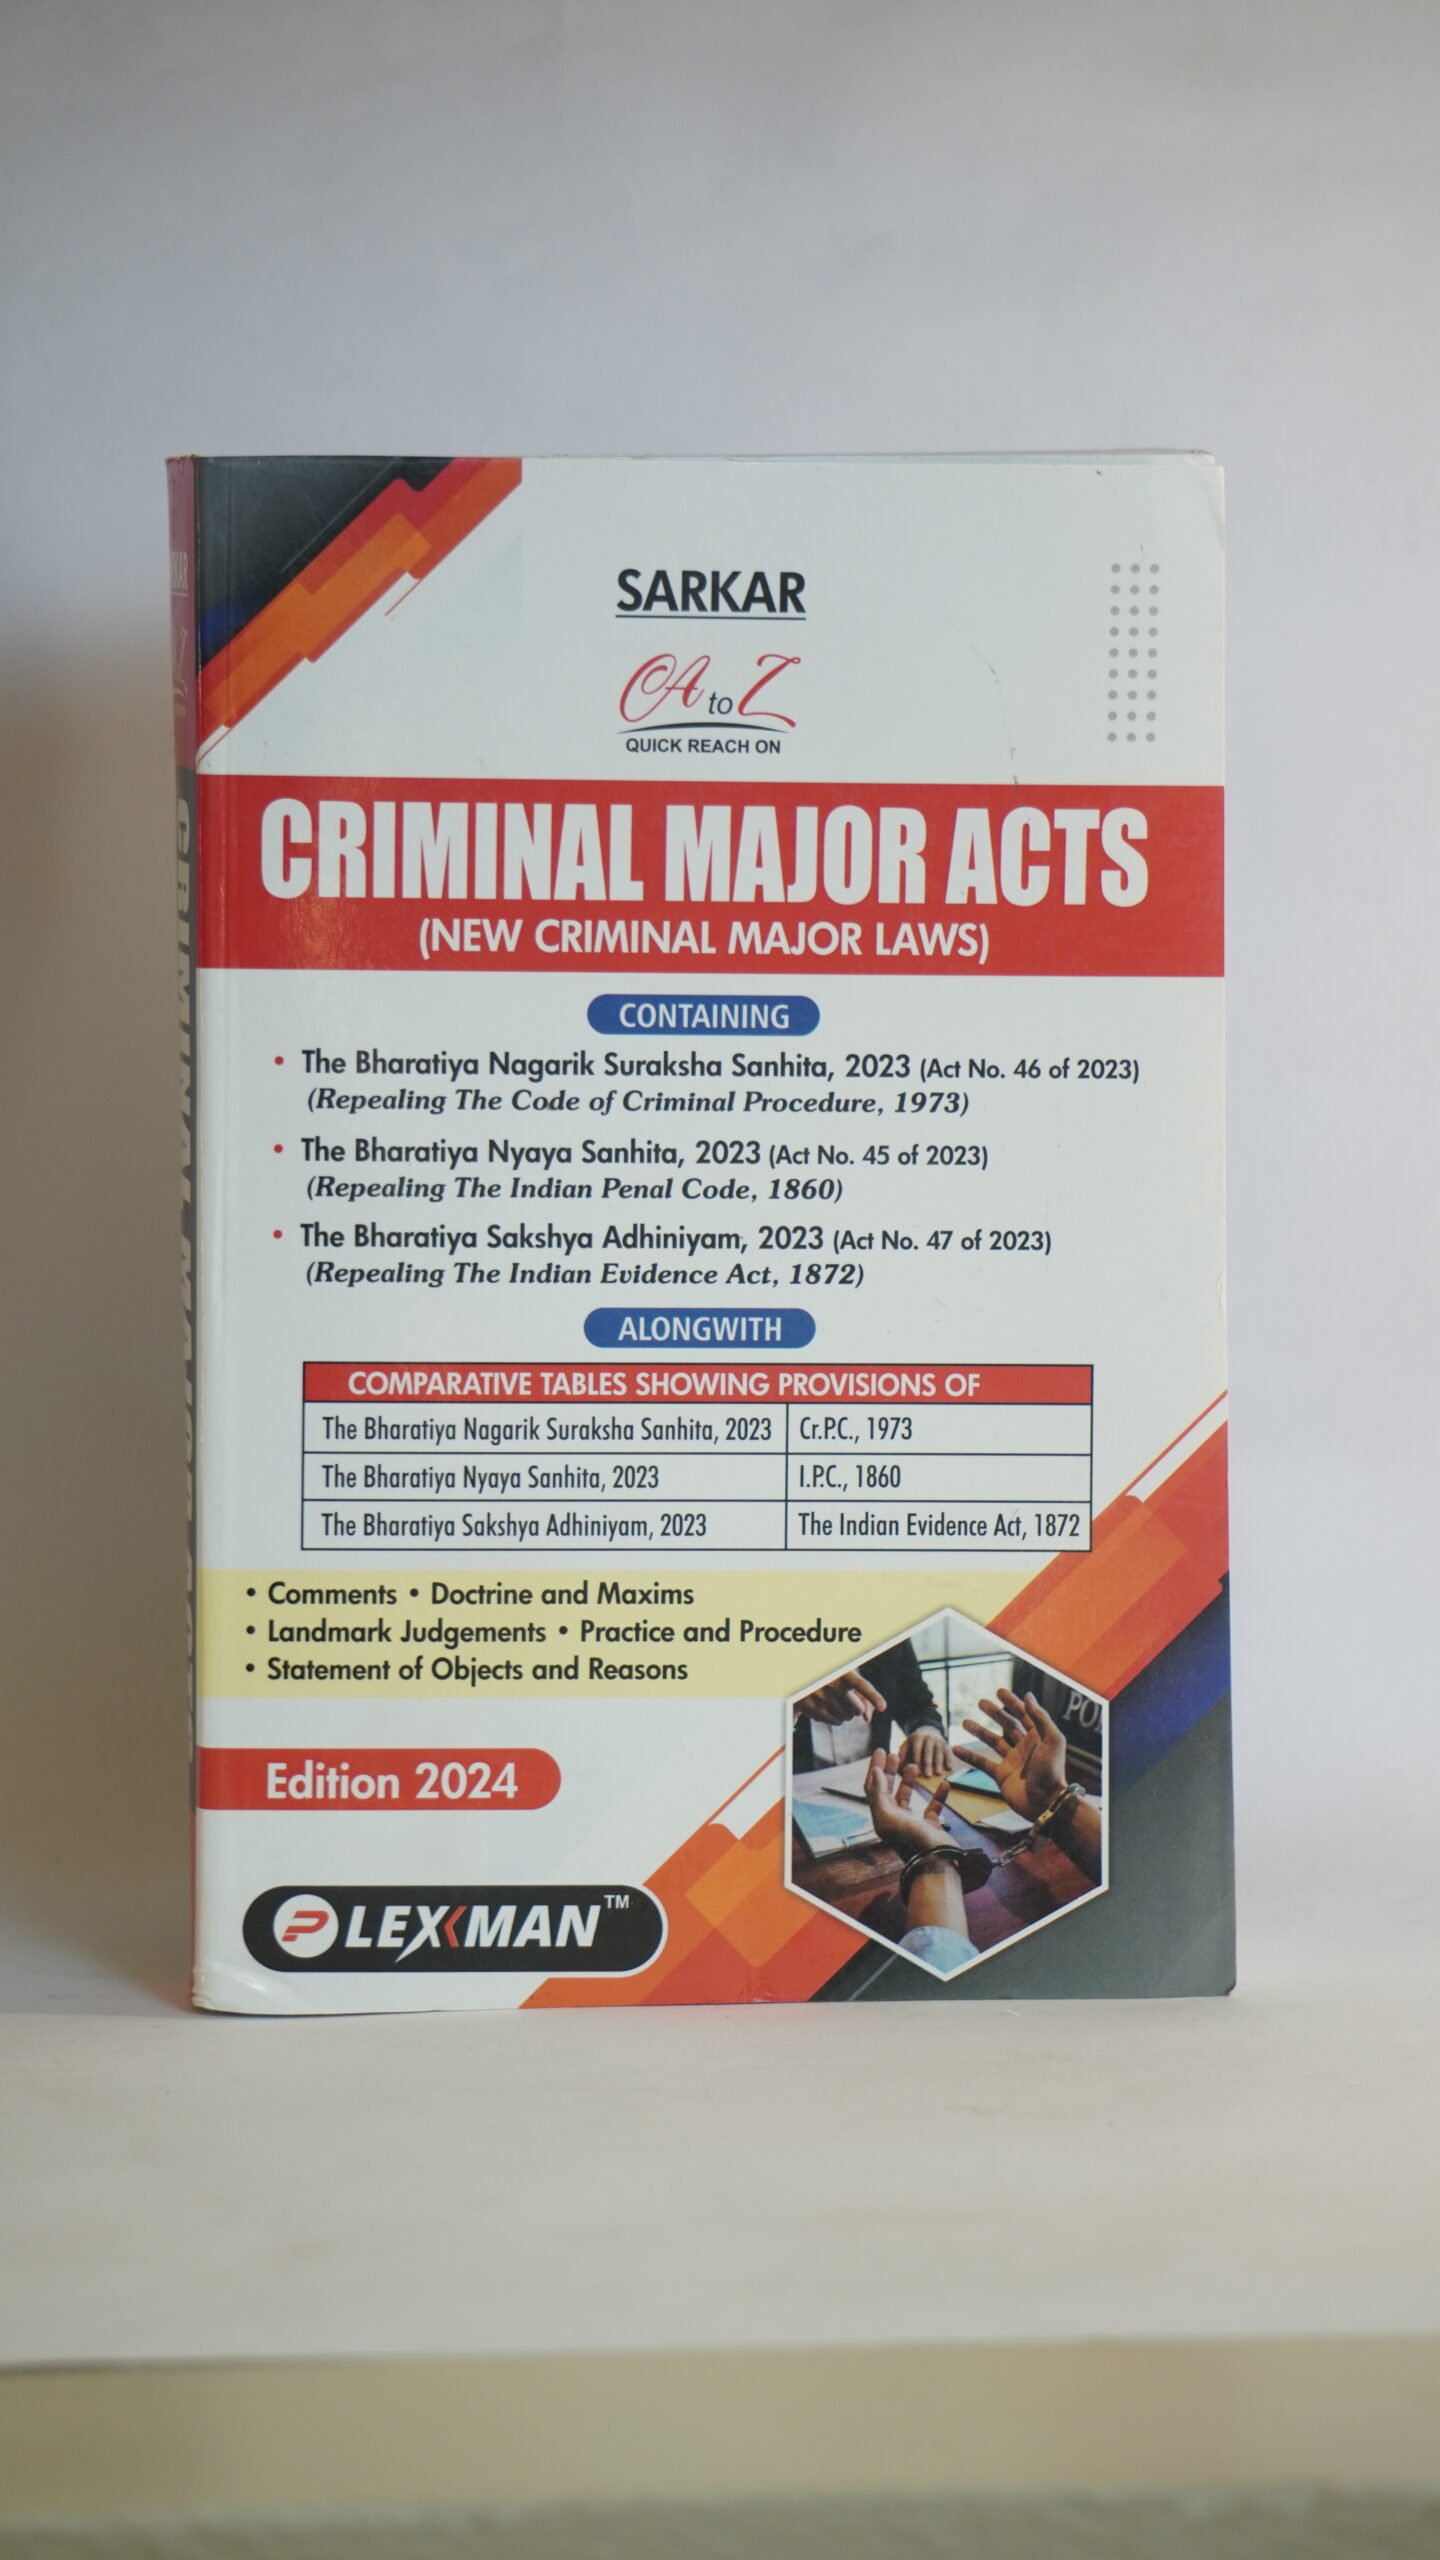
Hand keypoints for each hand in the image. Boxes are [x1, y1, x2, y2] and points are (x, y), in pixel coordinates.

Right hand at [792, 1667, 887, 1728]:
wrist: (802, 1679)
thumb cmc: (832, 1679)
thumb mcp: (847, 1680)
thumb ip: (863, 1696)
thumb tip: (868, 1719)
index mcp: (842, 1672)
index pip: (862, 1685)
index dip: (873, 1696)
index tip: (883, 1707)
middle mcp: (831, 1684)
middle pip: (858, 1709)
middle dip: (855, 1707)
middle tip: (845, 1698)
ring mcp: (821, 1698)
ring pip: (847, 1717)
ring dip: (845, 1712)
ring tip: (833, 1699)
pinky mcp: (812, 1709)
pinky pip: (836, 1722)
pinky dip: (835, 1717)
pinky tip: (826, 1706)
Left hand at [864, 1750, 954, 1858]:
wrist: (937, 1864)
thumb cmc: (912, 1841)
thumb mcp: (889, 1817)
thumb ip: (879, 1795)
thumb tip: (876, 1772)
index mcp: (882, 1817)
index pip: (873, 1788)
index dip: (875, 1769)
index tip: (880, 1750)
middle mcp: (895, 1820)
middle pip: (888, 1790)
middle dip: (890, 1771)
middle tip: (895, 1753)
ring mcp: (912, 1824)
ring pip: (907, 1798)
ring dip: (909, 1781)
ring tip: (914, 1766)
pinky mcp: (930, 1828)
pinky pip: (933, 1808)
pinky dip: (938, 1795)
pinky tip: (944, 1783)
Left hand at [898, 1724, 953, 1778]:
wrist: (928, 1730)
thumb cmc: (915, 1744)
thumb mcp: (907, 1745)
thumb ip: (902, 1755)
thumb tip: (900, 1766)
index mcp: (917, 1737)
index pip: (917, 1749)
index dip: (917, 1761)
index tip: (917, 1772)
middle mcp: (929, 1737)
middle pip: (928, 1751)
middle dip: (928, 1763)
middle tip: (927, 1775)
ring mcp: (938, 1740)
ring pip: (939, 1752)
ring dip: (939, 1763)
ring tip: (938, 1773)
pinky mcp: (946, 1744)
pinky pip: (948, 1752)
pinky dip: (950, 1760)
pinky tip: (950, 1768)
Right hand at [952, 1687, 1067, 1819]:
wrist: (1045, 1803)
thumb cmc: (1051, 1772)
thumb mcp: (1052, 1741)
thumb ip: (1040, 1718)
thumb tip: (1028, 1695)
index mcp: (1038, 1738)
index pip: (1024, 1714)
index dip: (1013, 1702)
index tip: (999, 1691)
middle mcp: (1025, 1747)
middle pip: (1007, 1725)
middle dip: (995, 1713)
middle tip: (980, 1702)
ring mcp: (1012, 1762)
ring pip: (993, 1742)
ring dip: (979, 1731)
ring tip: (964, 1722)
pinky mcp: (1002, 1776)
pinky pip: (983, 1763)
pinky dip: (970, 1756)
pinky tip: (955, 1749)